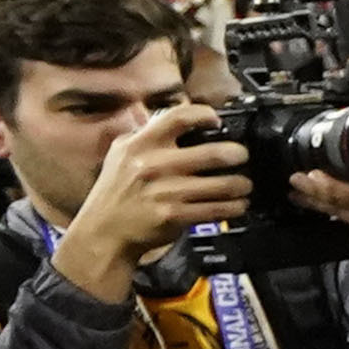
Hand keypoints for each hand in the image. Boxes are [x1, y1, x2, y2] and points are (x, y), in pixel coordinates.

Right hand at [52, 101, 252, 297]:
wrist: (103, 233)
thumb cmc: (116, 192)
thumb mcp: (121, 153)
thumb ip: (148, 134)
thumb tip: (181, 120)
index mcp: (141, 144)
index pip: (179, 117)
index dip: (205, 115)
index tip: (217, 120)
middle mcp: (155, 165)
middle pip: (213, 153)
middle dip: (238, 154)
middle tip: (243, 156)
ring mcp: (166, 192)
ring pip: (222, 185)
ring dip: (241, 184)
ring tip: (245, 184)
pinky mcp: (175, 216)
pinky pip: (216, 209)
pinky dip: (233, 207)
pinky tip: (237, 204)